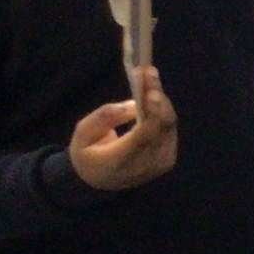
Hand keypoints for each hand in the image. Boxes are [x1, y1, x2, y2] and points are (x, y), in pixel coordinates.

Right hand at [68, 67, 176, 190]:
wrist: (100, 181)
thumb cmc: (87, 153)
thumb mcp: (83, 134)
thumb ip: (104, 117)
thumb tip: (134, 104)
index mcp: (120, 161)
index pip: (145, 135)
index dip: (152, 111)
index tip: (150, 89)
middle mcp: (145, 165)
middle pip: (161, 127)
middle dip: (157, 98)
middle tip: (149, 73)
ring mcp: (160, 164)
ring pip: (169, 126)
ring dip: (161, 100)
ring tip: (150, 78)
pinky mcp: (168, 159)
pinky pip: (169, 130)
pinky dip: (163, 110)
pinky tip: (153, 94)